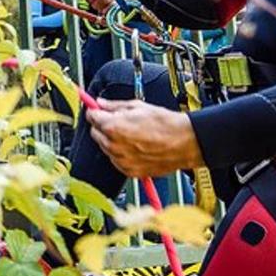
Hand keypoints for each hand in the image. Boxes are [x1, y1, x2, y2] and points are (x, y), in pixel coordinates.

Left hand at [86, 98, 203, 176]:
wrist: (184, 143)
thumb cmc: (165, 125)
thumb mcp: (137, 106)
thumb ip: (114, 105)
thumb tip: (101, 103)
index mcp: (113, 127)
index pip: (91, 117)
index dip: (95, 111)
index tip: (98, 110)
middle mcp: (114, 146)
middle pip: (95, 133)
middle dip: (103, 126)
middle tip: (117, 120)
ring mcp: (121, 161)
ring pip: (105, 147)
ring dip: (112, 140)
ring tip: (131, 134)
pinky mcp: (129, 171)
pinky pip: (116, 160)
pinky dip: (121, 153)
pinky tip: (135, 146)